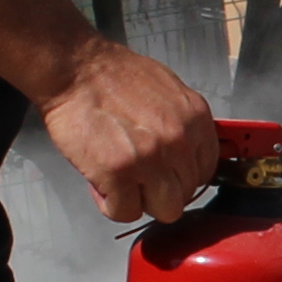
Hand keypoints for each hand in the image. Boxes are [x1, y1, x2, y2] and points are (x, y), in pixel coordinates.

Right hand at [37, 37, 219, 222]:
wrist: (76, 69)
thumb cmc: (113, 77)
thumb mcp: (169, 92)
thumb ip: (183, 124)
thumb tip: (187, 153)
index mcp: (196, 119)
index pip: (205, 170)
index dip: (180, 176)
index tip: (164, 174)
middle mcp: (180, 141)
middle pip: (185, 194)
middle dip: (160, 190)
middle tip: (135, 176)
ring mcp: (151, 159)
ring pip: (164, 211)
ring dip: (140, 201)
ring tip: (119, 181)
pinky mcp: (119, 174)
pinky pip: (126, 212)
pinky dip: (110, 204)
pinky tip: (101, 184)